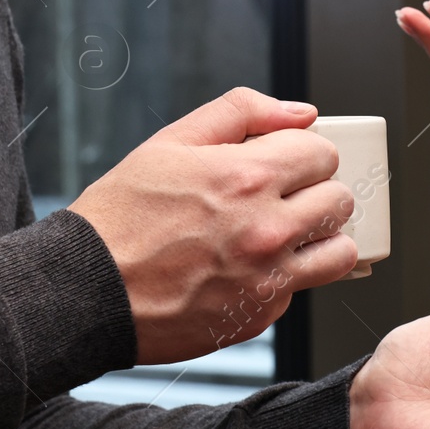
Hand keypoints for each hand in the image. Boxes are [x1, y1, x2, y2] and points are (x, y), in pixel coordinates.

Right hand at [70, 88, 357, 363]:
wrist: (89, 290)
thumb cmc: (121, 218)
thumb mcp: (171, 143)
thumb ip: (242, 113)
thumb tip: (300, 112)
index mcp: (248, 178)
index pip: (323, 153)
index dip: (304, 153)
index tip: (286, 162)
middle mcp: (267, 230)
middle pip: (339, 200)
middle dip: (316, 191)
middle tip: (284, 196)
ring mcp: (268, 279)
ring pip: (340, 252)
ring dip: (320, 238)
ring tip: (286, 234)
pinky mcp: (259, 316)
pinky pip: (299, 291)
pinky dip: (282, 278)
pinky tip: (245, 268)